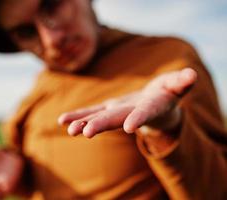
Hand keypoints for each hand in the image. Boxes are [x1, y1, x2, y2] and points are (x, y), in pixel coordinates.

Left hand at [58, 68, 196, 137]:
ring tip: (69, 130)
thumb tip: (191, 75)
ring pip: (99, 119)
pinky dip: (78, 116)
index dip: (139, 117)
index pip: (145, 113)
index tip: (131, 126)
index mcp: (151, 108)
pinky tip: (62, 120)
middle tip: (87, 132)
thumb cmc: (168, 94)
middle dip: (102, 124)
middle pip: (117, 119)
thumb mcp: (177, 85)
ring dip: (84, 123)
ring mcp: (118, 113)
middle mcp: (131, 114)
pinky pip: (91, 113)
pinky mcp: (108, 109)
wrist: (155, 108)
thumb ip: (182, 81)